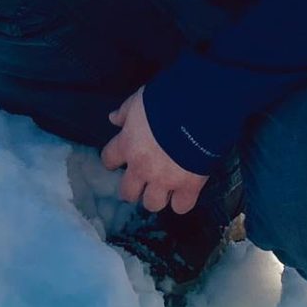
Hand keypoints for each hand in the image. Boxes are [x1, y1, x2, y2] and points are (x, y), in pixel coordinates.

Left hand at [102, 89, 206, 216]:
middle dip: (134, 188)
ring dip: (156, 197)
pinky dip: (182, 201)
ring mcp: (165, 180)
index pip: (109, 160)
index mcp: (128, 144)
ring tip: (164, 189)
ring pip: (152, 204)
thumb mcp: (140, 100)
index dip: (113, 161)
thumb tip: (113, 119)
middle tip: (142, 181)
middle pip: (127, 193)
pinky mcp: (189, 187)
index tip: (119, 161)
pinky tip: (185, 193)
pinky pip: (181, 207)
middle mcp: (142, 167)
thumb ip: (125, 112)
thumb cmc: (166, 100)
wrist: (198, 110)